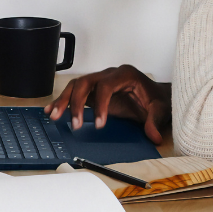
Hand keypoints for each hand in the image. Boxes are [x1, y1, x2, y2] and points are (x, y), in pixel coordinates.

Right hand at [44, 65, 170, 142]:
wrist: (155, 95)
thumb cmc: (156, 98)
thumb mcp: (160, 109)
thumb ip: (155, 122)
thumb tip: (154, 136)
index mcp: (125, 75)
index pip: (107, 86)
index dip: (101, 104)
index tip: (100, 124)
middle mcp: (109, 74)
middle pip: (86, 82)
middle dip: (77, 102)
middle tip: (75, 124)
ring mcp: (100, 81)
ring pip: (76, 85)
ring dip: (65, 101)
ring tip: (54, 116)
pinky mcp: (94, 90)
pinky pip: (75, 92)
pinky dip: (63, 101)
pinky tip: (52, 110)